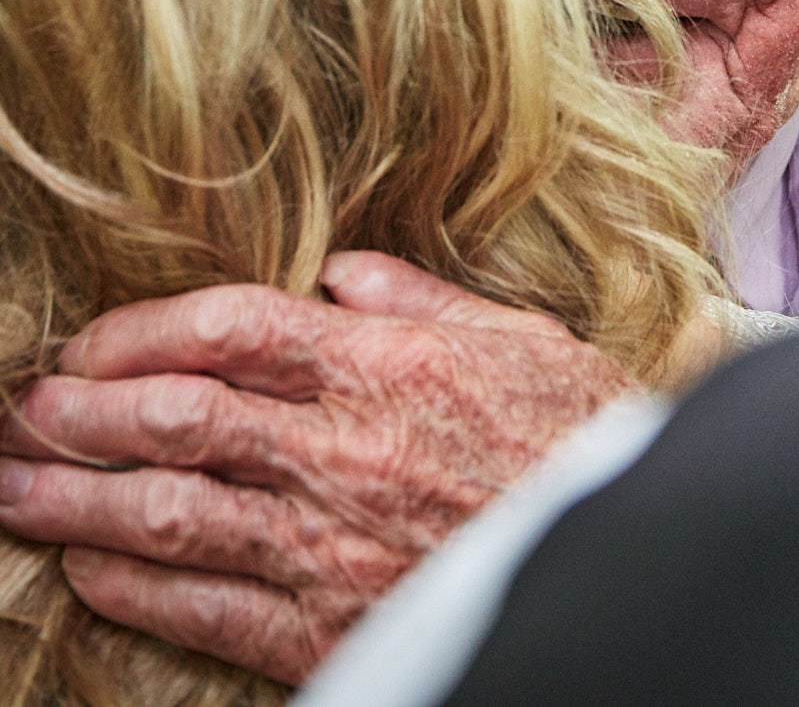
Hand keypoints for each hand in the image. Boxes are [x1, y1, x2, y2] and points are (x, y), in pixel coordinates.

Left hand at [0, 252, 634, 683]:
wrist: (640, 560)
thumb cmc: (590, 445)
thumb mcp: (528, 344)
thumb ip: (427, 302)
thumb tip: (342, 273)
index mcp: (392, 366)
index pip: (234, 328)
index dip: (144, 330)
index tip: (93, 341)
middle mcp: (347, 448)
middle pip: (176, 418)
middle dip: (79, 412)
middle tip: (19, 408)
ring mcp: (331, 540)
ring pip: (169, 513)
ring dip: (74, 499)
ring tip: (12, 488)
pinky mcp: (331, 623)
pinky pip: (207, 607)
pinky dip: (136, 589)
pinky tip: (91, 570)